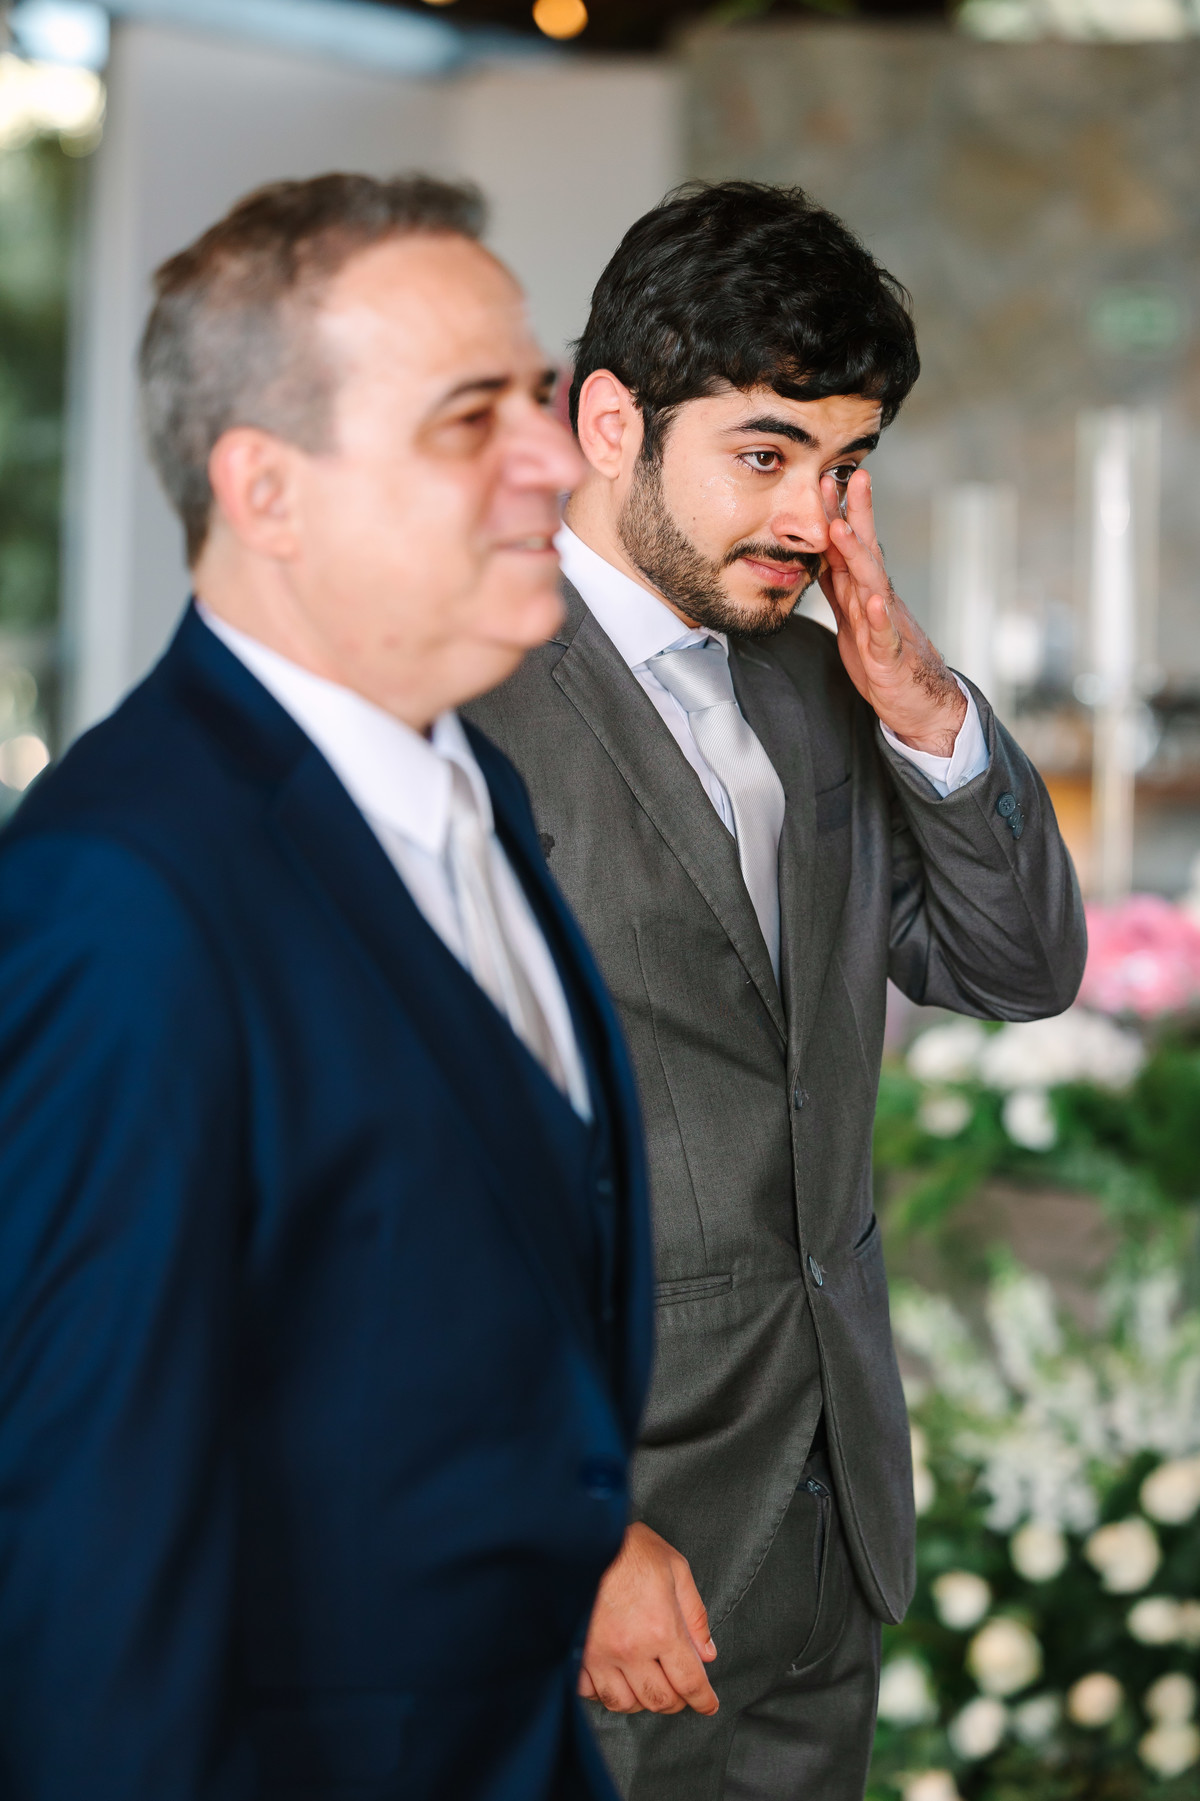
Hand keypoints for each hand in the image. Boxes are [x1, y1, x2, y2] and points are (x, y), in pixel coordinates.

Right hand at [577, 1521, 718, 1714]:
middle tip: (679, 1690)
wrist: (582, 1537)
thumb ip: (694, 1614)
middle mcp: (631, 1649)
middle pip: (659, 1700)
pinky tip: (613, 1677)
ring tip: (647, 1683)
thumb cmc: (629, 1547)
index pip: (689, 1681)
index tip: (708, 1705)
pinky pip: (590, 1692)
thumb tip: (706, 1652)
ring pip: (624, 1703)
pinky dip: (604, 1692)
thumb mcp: (675, 1568)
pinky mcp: (576, 1652)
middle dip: (676, 1701)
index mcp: (660, 1628)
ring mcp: (600, 1654)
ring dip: (641, 1700)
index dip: (703, 1699)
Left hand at [818, 469, 966, 756]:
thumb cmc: (885, 658)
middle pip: (865, 552)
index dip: (840, 513)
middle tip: (844, 478)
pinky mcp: (890, 657)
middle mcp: (879, 600)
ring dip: (857, 556)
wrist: (918, 702)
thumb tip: (819, 556)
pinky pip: (885, 635)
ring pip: (871, 585)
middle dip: (854, 515)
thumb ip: (838, 588)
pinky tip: (874, 601)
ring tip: (840, 528)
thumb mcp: (852, 618)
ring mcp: (887, 626)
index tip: (827, 477)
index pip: (852, 546)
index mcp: (866, 592)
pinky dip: (880, 618)